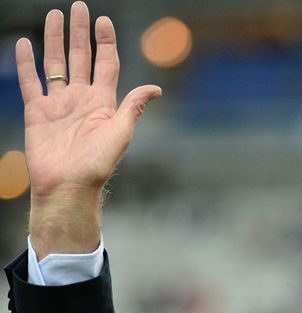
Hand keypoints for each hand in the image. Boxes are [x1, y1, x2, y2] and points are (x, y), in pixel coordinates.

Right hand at [16, 1, 161, 256]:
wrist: (68, 187)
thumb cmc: (97, 164)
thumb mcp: (120, 132)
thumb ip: (133, 106)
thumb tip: (155, 88)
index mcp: (102, 103)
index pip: (105, 64)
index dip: (105, 42)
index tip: (104, 20)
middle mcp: (81, 100)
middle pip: (80, 57)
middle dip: (80, 32)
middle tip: (78, 7)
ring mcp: (59, 105)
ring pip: (56, 64)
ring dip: (55, 40)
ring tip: (54, 16)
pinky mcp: (38, 113)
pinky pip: (31, 82)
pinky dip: (26, 63)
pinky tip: (25, 44)